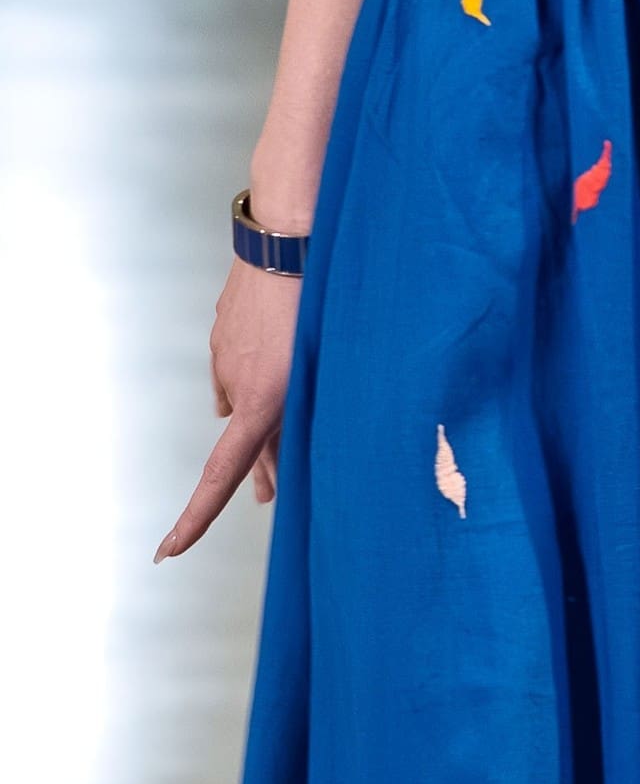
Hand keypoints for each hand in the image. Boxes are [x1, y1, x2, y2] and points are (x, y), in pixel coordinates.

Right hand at [156, 255, 301, 559]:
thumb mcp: (327, 370)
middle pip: (247, 445)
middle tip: (276, 501)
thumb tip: (278, 451)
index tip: (169, 549)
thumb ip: (304, 416)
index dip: (196, 518)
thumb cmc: (323, 303)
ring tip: (287, 444)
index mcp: (261, 400)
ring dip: (266, 426)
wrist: (289, 234)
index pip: (222, 474)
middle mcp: (236, 383)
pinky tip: (272, 381)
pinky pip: (239, 371)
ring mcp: (225, 355)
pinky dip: (257, 385)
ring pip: (245, 406)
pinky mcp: (224, 331)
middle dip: (263, 474)